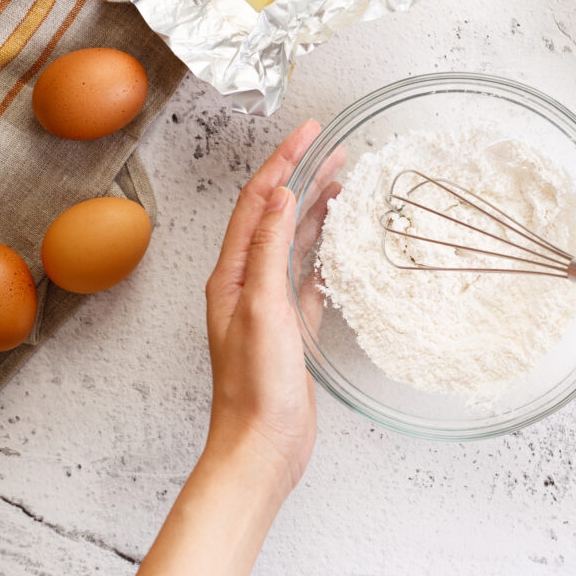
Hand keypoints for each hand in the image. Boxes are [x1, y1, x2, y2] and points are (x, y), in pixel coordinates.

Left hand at [205, 119, 343, 485]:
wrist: (263, 443)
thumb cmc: (254, 386)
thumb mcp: (262, 308)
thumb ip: (268, 251)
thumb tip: (279, 197)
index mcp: (232, 273)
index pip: (257, 201)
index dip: (283, 161)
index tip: (308, 132)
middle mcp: (248, 281)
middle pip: (276, 214)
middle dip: (303, 176)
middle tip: (334, 149)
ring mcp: (270, 302)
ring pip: (294, 241)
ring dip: (315, 208)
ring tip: (342, 182)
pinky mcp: (292, 324)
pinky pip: (309, 274)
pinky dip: (323, 250)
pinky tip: (338, 239)